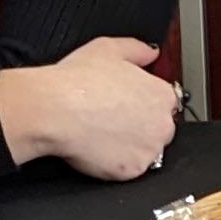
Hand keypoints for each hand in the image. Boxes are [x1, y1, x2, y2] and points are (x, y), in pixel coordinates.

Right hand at [0, 37, 177, 177]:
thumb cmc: (78, 81)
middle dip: (140, 126)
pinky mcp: (133, 170)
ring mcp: (149, 149)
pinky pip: (129, 169)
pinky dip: (116, 162)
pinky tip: (98, 148)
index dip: (142, 103)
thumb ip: (137, 49)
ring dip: (130, 145)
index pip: (164, 102)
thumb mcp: (108, 48)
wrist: (56, 111)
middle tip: (111, 119)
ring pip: (145, 151)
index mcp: (161, 94)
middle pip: (159, 128)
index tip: (126, 105)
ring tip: (102, 133)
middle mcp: (163, 124)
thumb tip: (151, 53)